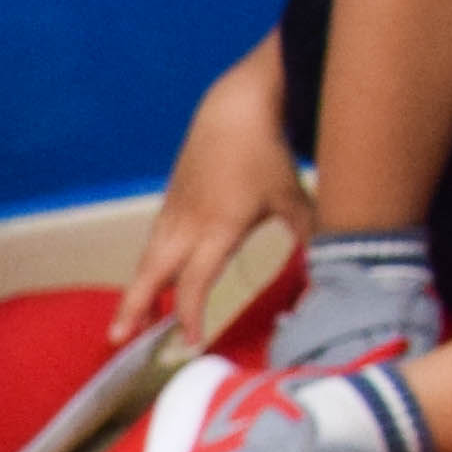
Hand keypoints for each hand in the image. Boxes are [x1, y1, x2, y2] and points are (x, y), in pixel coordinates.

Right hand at [113, 57, 307, 341]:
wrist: (234, 108)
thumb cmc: (266, 152)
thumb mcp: (292, 196)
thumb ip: (308, 232)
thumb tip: (333, 263)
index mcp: (217, 228)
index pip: (194, 283)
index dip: (190, 316)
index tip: (191, 343)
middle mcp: (187, 225)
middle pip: (150, 274)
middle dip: (133, 308)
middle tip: (117, 340)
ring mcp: (174, 212)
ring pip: (147, 261)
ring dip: (138, 293)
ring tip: (132, 324)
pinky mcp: (171, 202)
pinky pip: (154, 244)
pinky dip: (149, 269)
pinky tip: (154, 283)